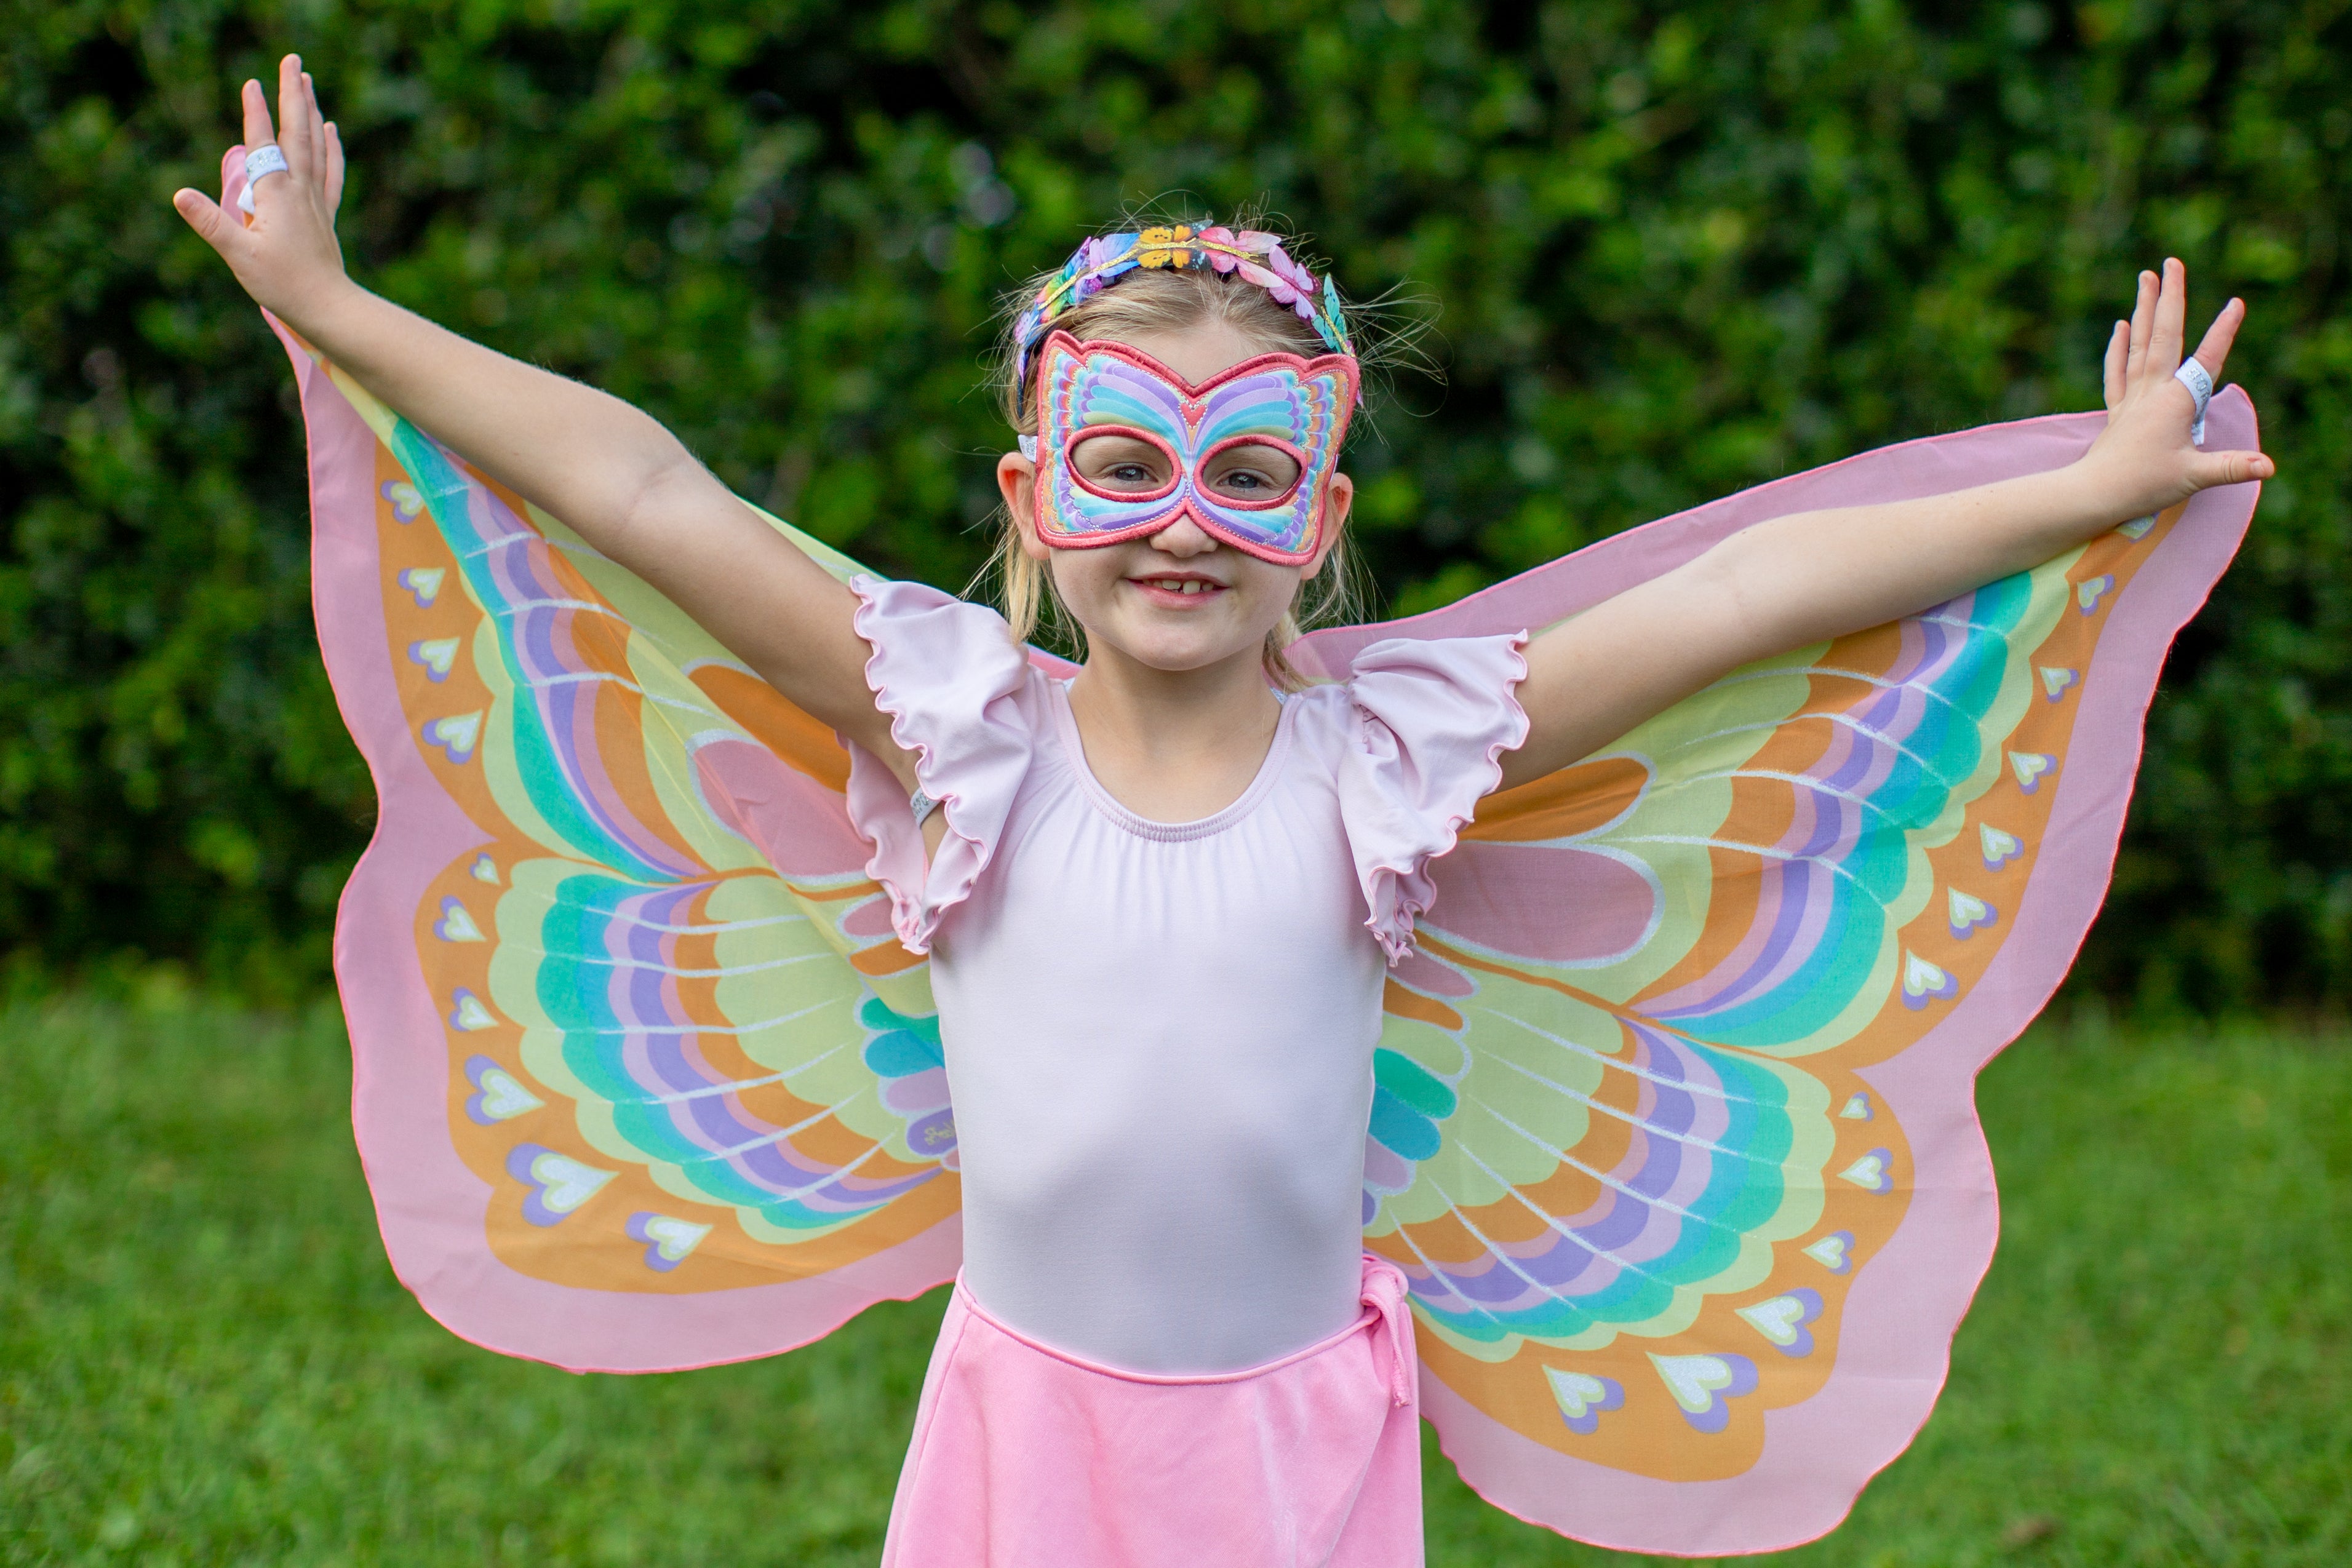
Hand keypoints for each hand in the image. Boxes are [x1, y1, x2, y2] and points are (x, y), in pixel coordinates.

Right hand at [171, 54, 349, 323]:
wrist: (328, 307)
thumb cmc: (282, 284)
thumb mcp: (237, 255)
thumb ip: (210, 222)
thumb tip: (179, 194)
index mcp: (276, 195)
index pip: (264, 144)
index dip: (257, 112)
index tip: (253, 82)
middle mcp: (300, 190)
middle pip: (297, 132)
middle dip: (293, 94)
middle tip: (294, 61)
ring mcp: (316, 200)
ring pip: (315, 146)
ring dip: (311, 111)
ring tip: (308, 82)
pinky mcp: (326, 214)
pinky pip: (331, 172)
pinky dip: (331, 148)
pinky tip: (331, 130)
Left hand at [2077, 258, 2273, 515]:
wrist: (2093, 495)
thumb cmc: (2143, 487)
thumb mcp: (2194, 478)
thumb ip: (2232, 467)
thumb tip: (2268, 466)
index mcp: (2174, 403)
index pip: (2206, 361)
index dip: (2223, 332)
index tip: (2237, 303)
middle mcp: (2151, 392)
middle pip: (2163, 335)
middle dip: (2170, 297)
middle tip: (2171, 261)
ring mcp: (2132, 399)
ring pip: (2138, 344)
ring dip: (2143, 308)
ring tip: (2146, 277)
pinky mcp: (2117, 411)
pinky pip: (2117, 371)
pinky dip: (2118, 347)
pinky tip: (2120, 326)